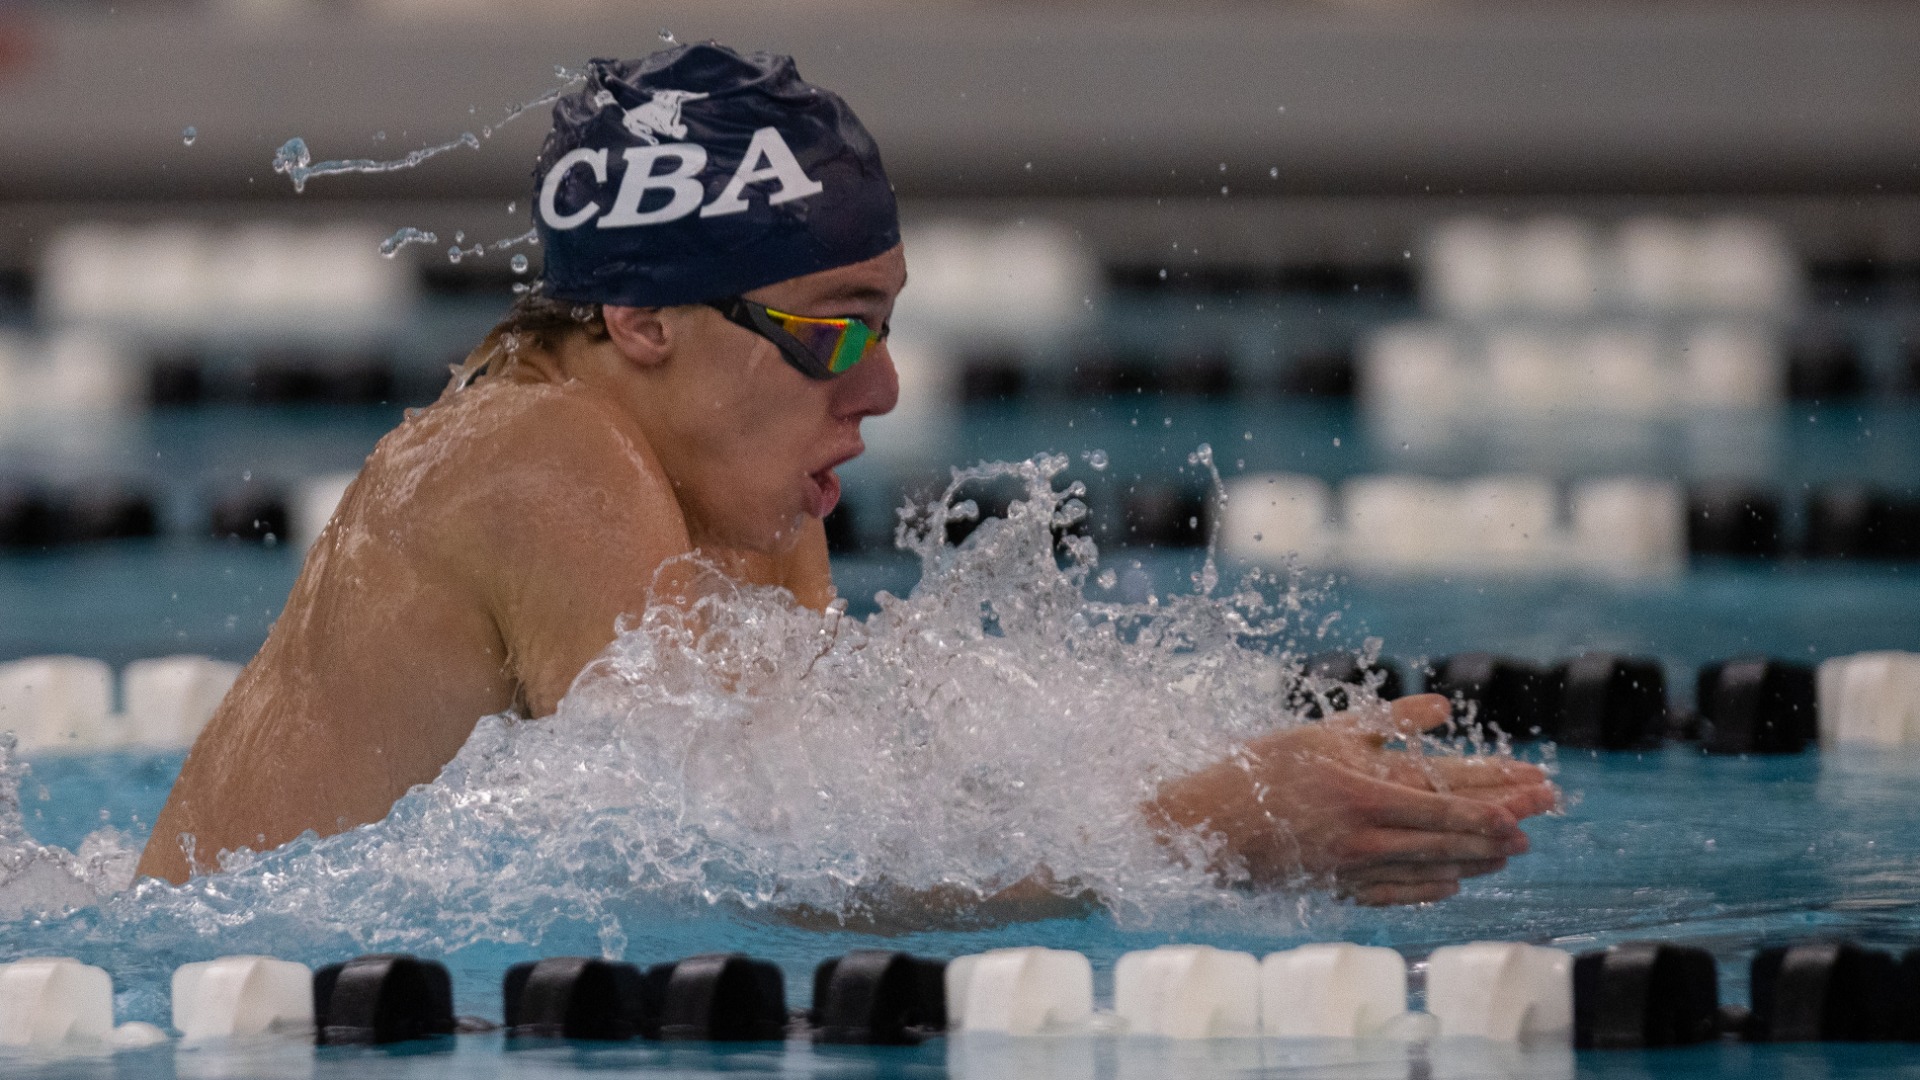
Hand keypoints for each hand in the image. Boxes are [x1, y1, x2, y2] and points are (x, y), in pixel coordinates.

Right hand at [1146, 694, 1557, 904]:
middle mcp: (1363, 835)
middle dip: (1501, 827)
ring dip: (1475, 859)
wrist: (1202, 825)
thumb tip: (1442, 708)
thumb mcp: (1320, 733)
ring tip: (1510, 852)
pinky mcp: (1336, 888)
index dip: (1495, 800)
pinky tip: (1454, 882)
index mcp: (1361, 791)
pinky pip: (1395, 892)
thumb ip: (1384, 723)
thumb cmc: (1257, 770)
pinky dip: (1429, 887)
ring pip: (1429, 867)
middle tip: (1541, 820)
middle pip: (1448, 835)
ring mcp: (1351, 868)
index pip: (1446, 799)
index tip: (1534, 795)